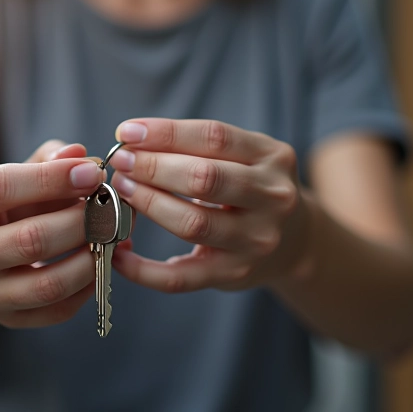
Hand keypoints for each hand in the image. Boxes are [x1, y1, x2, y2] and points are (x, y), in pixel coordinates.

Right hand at [0, 140, 104, 326]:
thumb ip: (46, 162)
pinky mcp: (6, 320)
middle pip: (32, 239)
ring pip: (49, 283)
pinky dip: (87, 287)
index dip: (51, 178)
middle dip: (83, 222)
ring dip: (91, 259)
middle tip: (112, 208)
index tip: (94, 172)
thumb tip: (79, 154)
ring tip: (111, 238)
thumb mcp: (13, 180)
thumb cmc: (3, 213)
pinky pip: (58, 309)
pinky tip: (98, 264)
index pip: (0, 188)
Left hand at [108, 119, 306, 292]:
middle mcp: (272, 199)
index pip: (214, 137)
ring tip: (122, 191)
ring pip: (193, 224)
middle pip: (204, 179)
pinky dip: (143, 269)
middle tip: (121, 162)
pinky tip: (119, 252)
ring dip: (148, 204)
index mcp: (272, 158)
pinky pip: (180, 278)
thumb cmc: (250, 188)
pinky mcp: (234, 274)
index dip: (166, 134)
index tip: (127, 133)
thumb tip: (131, 140)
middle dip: (153, 168)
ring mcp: (255, 241)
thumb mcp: (244, 157)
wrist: (294, 241)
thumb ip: (198, 146)